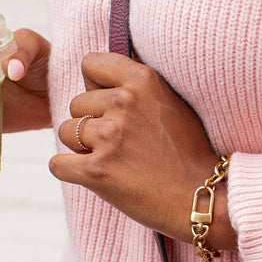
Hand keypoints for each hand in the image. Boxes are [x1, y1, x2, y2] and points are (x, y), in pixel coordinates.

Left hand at [52, 53, 236, 249]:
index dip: (95, 85)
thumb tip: (103, 72)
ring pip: (66, 132)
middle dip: (90, 122)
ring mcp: (109, 137)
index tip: (110, 104)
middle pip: (75, 103)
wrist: (204, 197)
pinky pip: (58, 164)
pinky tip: (96, 176)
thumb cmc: (188, 152)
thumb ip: (138, 86)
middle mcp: (123, 102)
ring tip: (116, 161)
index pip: (90, 64)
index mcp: (142, 80)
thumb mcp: (171, 102)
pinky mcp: (96, 170)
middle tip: (121, 143)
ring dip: (83, 148)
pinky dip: (70, 172)